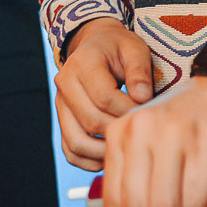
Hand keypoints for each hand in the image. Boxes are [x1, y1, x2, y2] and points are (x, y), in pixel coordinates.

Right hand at [55, 18, 152, 169]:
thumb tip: (143, 98)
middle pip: (91, 121)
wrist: (96, 45)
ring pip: (76, 142)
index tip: (146, 114)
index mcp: (83, 63)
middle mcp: (65, 84)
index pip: (104, 97)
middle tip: (140, 133)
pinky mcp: (63, 121)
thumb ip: (139, 71)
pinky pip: (71, 150)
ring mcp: (60, 105)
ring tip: (127, 148)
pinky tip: (112, 155)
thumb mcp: (134, 49)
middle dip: (118, 131)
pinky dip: (90, 160)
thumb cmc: (119, 48)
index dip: (127, 110)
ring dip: (103, 152)